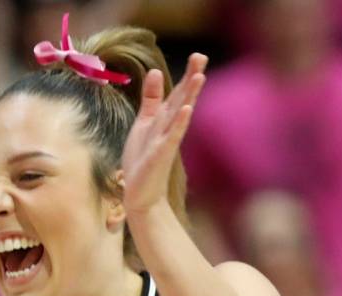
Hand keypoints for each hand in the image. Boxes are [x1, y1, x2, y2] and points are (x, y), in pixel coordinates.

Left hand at [121, 53, 206, 218]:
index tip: (198, 55)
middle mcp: (169, 127)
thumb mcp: (144, 123)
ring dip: (188, 96)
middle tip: (201, 56)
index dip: (187, 75)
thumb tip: (154, 70)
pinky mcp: (161, 155)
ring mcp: (166, 141)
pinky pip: (171, 136)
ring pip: (179, 114)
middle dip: (191, 78)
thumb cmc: (143, 159)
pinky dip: (179, 123)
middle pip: (182, 99)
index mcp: (164, 119)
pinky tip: (187, 110)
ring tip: (199, 76)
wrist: (141, 194)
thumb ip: (151, 99)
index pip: (178, 93)